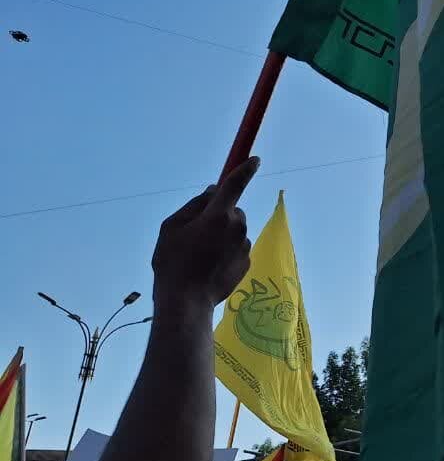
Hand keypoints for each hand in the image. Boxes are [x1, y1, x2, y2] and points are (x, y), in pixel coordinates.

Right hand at [151, 157, 258, 316]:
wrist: (187, 301)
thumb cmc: (173, 262)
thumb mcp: (171, 227)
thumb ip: (194, 205)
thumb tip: (213, 192)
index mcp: (219, 214)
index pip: (235, 184)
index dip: (245, 169)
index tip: (255, 160)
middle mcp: (238, 227)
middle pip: (231, 210)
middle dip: (217, 214)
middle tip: (194, 234)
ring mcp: (244, 246)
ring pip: (234, 229)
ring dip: (221, 234)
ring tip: (199, 255)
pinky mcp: (247, 262)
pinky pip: (236, 247)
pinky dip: (226, 251)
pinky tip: (209, 266)